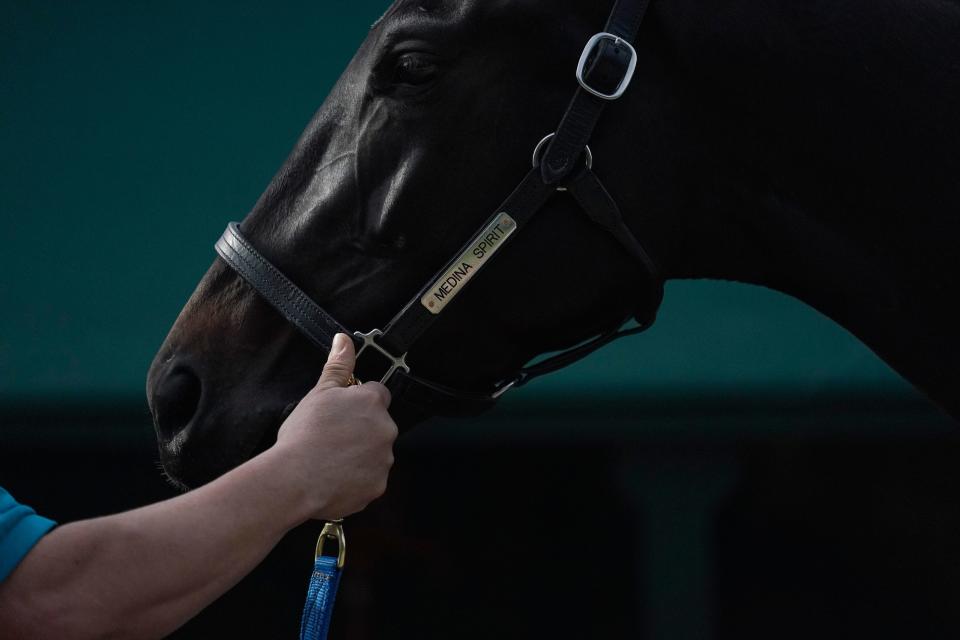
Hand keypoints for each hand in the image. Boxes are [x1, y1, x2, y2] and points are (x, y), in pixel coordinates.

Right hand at [268, 333, 397, 520]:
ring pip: (375, 453)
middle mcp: (386, 429)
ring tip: (330, 459)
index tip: (342, 413)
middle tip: (332, 437)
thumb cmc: (304, 434)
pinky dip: (357, 479)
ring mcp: (384, 460)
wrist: (295, 480)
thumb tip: (344, 340)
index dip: (358, 402)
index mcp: (373, 402)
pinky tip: (334, 477)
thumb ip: (338, 365)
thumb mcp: (319, 392)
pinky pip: (370, 479)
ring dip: (360, 454)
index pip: (377, 394)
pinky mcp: (378, 486)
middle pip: (378, 425)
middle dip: (361, 429)